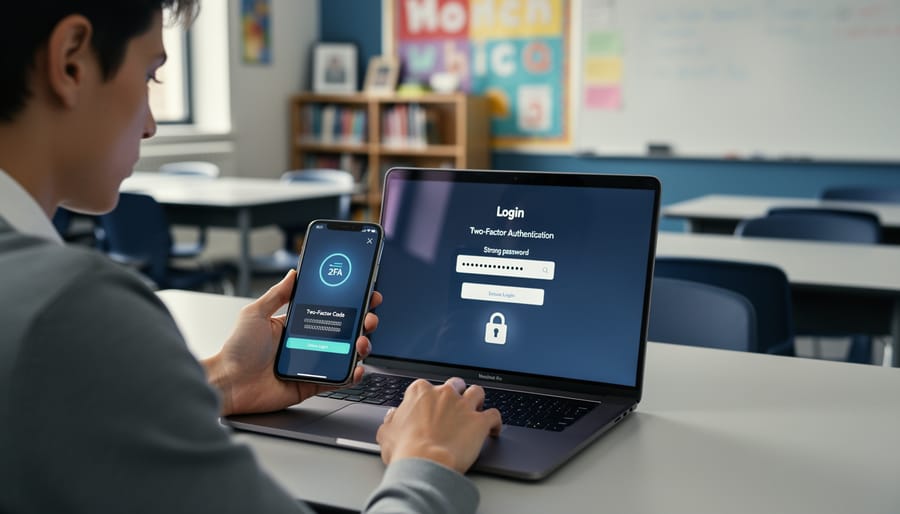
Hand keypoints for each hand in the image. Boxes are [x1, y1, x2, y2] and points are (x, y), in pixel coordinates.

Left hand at [202, 269, 381, 415]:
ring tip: (361, 341)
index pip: (329, 309)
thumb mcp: (255, 313)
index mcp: (296, 324)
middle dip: (363, 321)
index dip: (349, 302)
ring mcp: (312, 363)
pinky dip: (351, 374)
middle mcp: (307, 342)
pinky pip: (338, 379)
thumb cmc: (236, 350)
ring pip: (346, 353)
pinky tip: (357, 367)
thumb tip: (293, 273)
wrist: (229, 384)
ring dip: (361, 346)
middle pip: (344, 330)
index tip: (365, 293)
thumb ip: (277, 294)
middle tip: (369, 316)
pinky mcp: (313, 384)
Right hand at [376, 377, 501, 473]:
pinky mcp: (480, 422)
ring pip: (477, 392)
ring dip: (477, 400)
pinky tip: (494, 429)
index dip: (428, 398)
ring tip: (476, 410)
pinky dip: (495, 422)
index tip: (428, 408)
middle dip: (456, 393)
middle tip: (453, 407)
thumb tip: (393, 415)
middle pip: (455, 384)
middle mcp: (444, 394)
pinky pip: (494, 415)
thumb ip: (391, 420)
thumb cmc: (405, 450)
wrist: (426, 464)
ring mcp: (464, 406)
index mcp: (421, 392)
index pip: (425, 387)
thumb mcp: (387, 433)